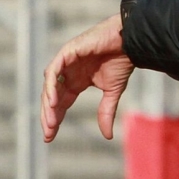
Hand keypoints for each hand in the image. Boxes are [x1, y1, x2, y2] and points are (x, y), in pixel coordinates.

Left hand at [40, 14, 134, 142]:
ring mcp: (66, 61)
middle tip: (48, 133)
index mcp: (77, 80)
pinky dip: (52, 86)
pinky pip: (53, 71)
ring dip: (48, 104)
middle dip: (49, 115)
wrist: (130, 42)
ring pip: (49, 85)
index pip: (60, 102)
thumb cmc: (122, 60)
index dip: (55, 118)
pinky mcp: (67, 51)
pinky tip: (54, 102)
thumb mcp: (112, 91)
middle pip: (51, 96)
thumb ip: (106, 111)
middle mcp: (68, 72)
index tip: (49, 137)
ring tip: (51, 122)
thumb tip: (108, 136)